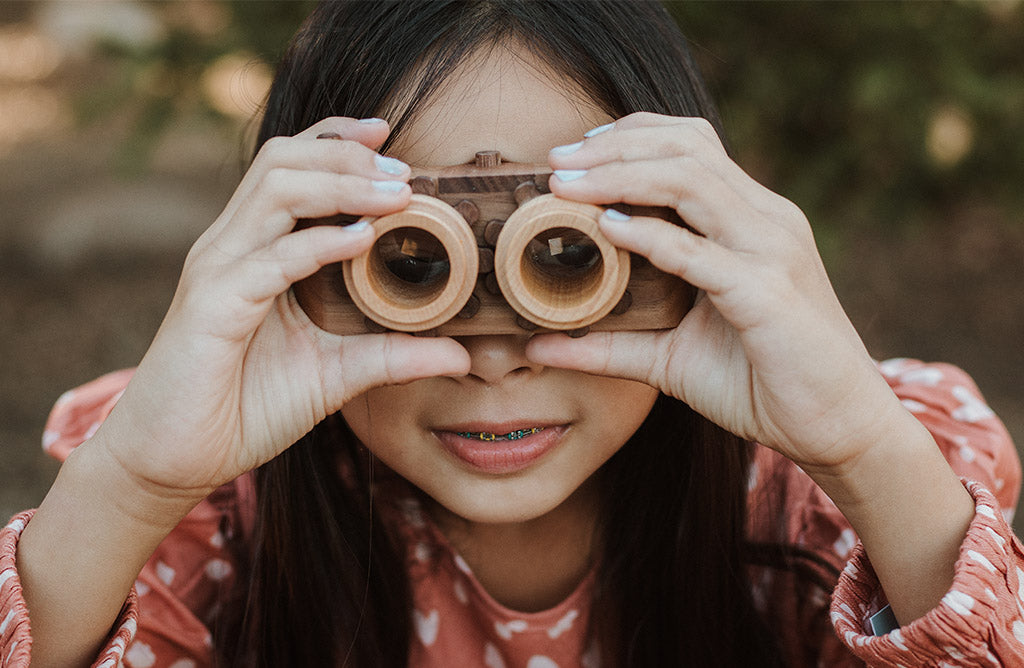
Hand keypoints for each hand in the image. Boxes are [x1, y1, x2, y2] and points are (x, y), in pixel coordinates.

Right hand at [90, 117, 469, 502]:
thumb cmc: (246, 408)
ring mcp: (218, 270)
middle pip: (284, 160)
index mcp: (255, 249)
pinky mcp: (211, 306)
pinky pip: (268, 258)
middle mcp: (232, 246)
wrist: (176, 458)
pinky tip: (362, 240)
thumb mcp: (337, 375)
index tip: (391, 139)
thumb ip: (394, 355)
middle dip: (347, 154)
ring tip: (395, 194)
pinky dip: (318, 243)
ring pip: (274, 191)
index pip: (291, 165)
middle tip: (404, 170)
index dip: (337, 140)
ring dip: (340, 184)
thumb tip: (461, 352)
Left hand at [530, 112, 906, 471]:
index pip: (691, 147)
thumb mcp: (671, 358)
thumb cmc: (762, 384)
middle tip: (555, 162)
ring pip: (691, 182)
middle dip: (613, 147)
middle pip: (685, 149)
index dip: (629, 136)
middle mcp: (766, 220)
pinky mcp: (769, 294)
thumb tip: (539, 343)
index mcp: (751, 220)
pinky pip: (701, 252)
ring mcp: (772, 251)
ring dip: (621, 176)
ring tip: (567, 186)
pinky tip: (609, 229)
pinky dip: (651, 235)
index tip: (572, 153)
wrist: (837, 428)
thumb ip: (610, 344)